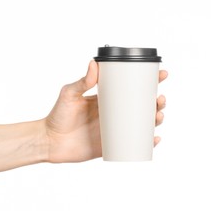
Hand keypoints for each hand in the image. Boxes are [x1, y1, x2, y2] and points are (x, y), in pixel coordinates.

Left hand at [44, 60, 167, 162]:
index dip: (148, 82)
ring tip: (158, 116)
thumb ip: (81, 82)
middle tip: (159, 99)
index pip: (131, 88)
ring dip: (155, 120)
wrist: (49, 141)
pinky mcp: (111, 146)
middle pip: (141, 106)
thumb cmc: (57, 116)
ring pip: (141, 125)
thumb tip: (93, 64)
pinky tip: (155, 139)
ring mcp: (113, 130)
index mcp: (106, 99)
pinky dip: (147, 143)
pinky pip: (132, 144)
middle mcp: (113, 114)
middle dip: (156, 102)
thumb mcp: (69, 95)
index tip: (161, 75)